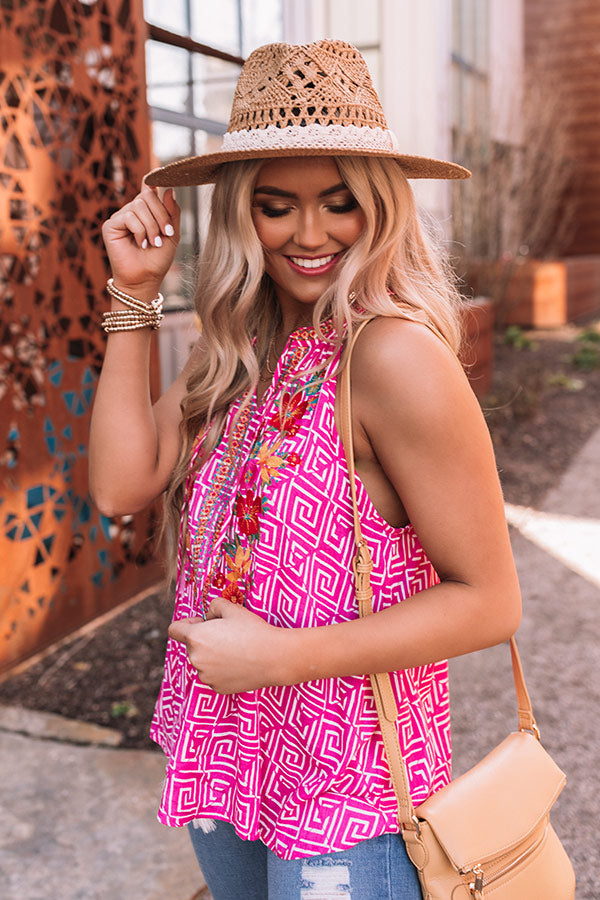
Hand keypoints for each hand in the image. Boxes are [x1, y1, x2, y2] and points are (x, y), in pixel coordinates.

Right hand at [101, 183, 179, 295]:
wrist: (145, 279)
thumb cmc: (157, 260)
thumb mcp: (171, 234)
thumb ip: (172, 212)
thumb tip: (169, 190)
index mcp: (146, 212)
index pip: (148, 190)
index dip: (152, 181)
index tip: (158, 175)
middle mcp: (132, 212)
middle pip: (147, 196)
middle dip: (160, 214)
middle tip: (165, 233)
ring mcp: (120, 218)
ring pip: (138, 206)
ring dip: (151, 226)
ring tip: (153, 243)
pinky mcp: (111, 226)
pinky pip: (128, 216)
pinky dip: (139, 230)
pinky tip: (140, 244)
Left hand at [168, 596, 288, 693]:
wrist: (274, 657)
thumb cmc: (253, 630)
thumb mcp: (232, 608)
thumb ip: (213, 606)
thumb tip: (208, 616)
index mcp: (195, 638)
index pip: (174, 629)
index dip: (187, 623)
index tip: (203, 622)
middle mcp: (195, 659)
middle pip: (192, 646)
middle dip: (204, 639)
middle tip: (227, 635)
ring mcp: (206, 676)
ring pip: (203, 662)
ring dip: (212, 656)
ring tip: (236, 650)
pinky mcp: (217, 688)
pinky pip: (214, 675)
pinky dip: (222, 670)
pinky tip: (239, 663)